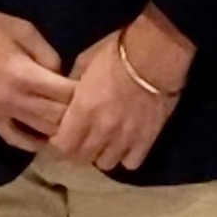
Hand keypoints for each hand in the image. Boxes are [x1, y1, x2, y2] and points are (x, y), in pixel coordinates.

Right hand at [0, 12, 75, 152]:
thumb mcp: (24, 29)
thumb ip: (48, 55)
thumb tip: (61, 76)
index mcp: (24, 75)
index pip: (66, 94)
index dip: (84, 91)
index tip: (95, 86)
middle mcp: (15, 100)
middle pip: (57, 117)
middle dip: (76, 112)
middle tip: (89, 106)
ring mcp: (1, 113)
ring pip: (41, 132)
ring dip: (59, 128)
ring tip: (75, 122)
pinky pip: (16, 139)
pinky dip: (34, 143)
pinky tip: (47, 139)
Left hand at [49, 9, 190, 173]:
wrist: (156, 53)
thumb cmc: (117, 52)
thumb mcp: (84, 63)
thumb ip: (73, 86)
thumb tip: (69, 99)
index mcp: (83, 110)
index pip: (62, 146)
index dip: (59, 143)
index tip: (61, 136)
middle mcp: (101, 130)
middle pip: (82, 159)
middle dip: (78, 151)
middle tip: (82, 139)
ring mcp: (124, 138)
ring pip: (105, 164)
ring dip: (102, 154)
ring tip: (105, 142)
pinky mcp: (146, 140)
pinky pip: (131, 162)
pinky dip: (126, 156)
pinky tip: (126, 143)